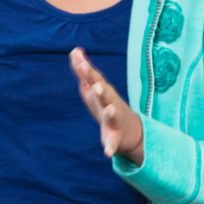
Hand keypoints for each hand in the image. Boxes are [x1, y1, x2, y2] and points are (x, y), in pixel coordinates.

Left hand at [70, 48, 143, 165]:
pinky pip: (113, 143)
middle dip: (101, 89)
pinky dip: (110, 147)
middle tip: (96, 85)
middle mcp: (110, 103)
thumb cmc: (106, 104)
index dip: (87, 71)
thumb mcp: (93, 88)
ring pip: (113, 115)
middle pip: (105, 94)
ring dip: (111, 112)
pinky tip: (107, 152)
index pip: (95, 79)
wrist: (130, 131)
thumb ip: (83, 70)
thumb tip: (74, 50)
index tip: (80, 61)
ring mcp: (114, 120)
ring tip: (110, 109)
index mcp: (103, 92)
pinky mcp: (114, 138)